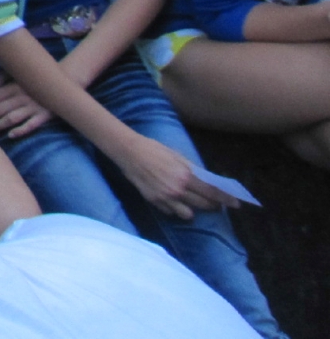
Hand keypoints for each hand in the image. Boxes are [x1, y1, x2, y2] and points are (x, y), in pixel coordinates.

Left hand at [0, 77, 53, 137]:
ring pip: (11, 119)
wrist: (63, 81)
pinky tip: (11, 136)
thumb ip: (2, 78)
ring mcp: (33, 107)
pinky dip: (21, 130)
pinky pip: (31, 125)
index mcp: (13, 87)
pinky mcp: (44, 116)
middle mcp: (21, 97)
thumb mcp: (18, 74)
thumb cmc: (35, 78)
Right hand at [113, 132, 236, 221]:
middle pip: (204, 205)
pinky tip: (174, 201)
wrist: (129, 152)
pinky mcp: (155, 202)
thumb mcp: (178, 156)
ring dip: (194, 210)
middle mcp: (178, 190)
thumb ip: (194, 170)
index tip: (236, 203)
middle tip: (217, 204)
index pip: (213, 192)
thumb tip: (209, 181)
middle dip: (214, 205)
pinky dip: (176, 209)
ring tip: (193, 203)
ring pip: (189, 215)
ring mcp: (166, 198)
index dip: (226, 199)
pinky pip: (172, 213)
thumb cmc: (155, 149)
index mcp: (186, 175)